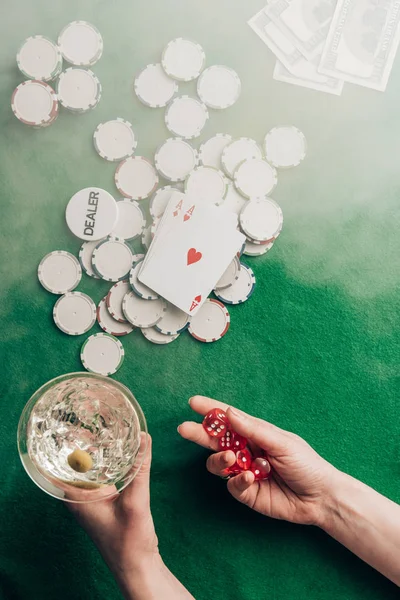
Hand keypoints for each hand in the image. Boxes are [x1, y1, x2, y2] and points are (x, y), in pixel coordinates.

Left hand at [66, 434, 159, 590]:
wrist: (138, 566)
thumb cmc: (129, 541)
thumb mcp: (136, 502)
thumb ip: (139, 469)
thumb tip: (144, 437)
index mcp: (78, 497)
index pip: (61, 464)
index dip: (65, 442)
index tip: (74, 421)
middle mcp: (80, 497)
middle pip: (75, 462)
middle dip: (83, 441)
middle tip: (96, 416)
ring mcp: (92, 499)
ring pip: (90, 468)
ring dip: (98, 450)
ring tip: (108, 427)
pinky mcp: (104, 501)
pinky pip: (101, 474)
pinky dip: (109, 461)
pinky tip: (120, 451)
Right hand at [179, 396, 338, 526]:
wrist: (320, 497)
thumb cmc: (306, 463)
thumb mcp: (281, 441)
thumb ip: (253, 429)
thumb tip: (229, 412)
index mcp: (255, 433)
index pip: (229, 419)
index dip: (211, 410)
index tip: (193, 403)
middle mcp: (247, 451)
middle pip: (216, 440)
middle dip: (200, 433)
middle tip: (184, 429)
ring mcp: (244, 472)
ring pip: (218, 463)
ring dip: (219, 459)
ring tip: (230, 458)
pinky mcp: (247, 493)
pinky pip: (232, 485)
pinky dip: (237, 481)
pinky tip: (249, 478)